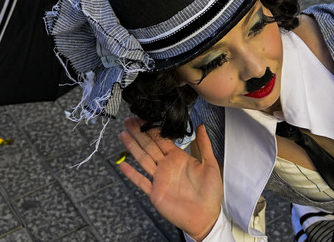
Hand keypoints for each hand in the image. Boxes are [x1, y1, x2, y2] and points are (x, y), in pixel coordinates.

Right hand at [119, 118, 222, 239]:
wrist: (205, 216)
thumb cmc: (210, 192)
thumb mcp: (210, 164)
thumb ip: (204, 145)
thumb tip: (201, 126)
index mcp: (178, 158)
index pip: (161, 140)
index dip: (152, 128)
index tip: (143, 117)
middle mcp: (166, 166)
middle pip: (149, 146)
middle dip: (139, 133)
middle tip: (128, 120)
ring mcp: (159, 179)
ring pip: (143, 159)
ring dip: (133, 147)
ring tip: (123, 134)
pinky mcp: (155, 193)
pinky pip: (141, 181)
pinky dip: (132, 174)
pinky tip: (123, 164)